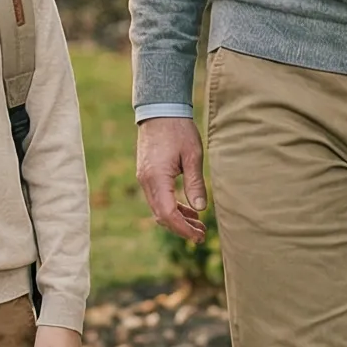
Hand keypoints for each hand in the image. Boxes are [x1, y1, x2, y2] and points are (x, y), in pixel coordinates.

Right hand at [137, 116, 206, 241]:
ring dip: (177, 218)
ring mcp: (144, 178)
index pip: (168, 214)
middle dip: (181, 228)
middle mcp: (146, 181)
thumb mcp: (193, 155)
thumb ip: (195, 183)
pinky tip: (188, 208)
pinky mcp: (147, 174)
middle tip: (202, 235)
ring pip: (159, 208)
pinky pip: (158, 198)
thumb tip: (201, 209)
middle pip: (161, 215)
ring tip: (199, 223)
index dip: (183, 229)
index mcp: (157, 178)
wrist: (160, 109)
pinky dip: (172, 206)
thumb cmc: (178, 129)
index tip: (198, 236)